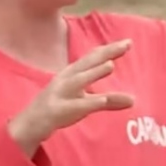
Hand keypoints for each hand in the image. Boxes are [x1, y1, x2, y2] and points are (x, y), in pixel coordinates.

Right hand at [8, 39, 134, 154]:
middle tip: (127, 44)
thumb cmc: (61, 106)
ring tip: (111, 65)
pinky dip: (88, 103)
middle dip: (106, 53)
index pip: (93, 57)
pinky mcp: (59, 110)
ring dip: (93, 73)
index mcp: (73, 72)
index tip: (129, 42)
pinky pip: (75, 106)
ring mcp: (61, 94)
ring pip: (78, 81)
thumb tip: (133, 100)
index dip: (110, 49)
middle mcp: (66, 78)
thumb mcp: (87, 102)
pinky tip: (102, 101)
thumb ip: (109, 100)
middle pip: (87, 62)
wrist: (31, 123)